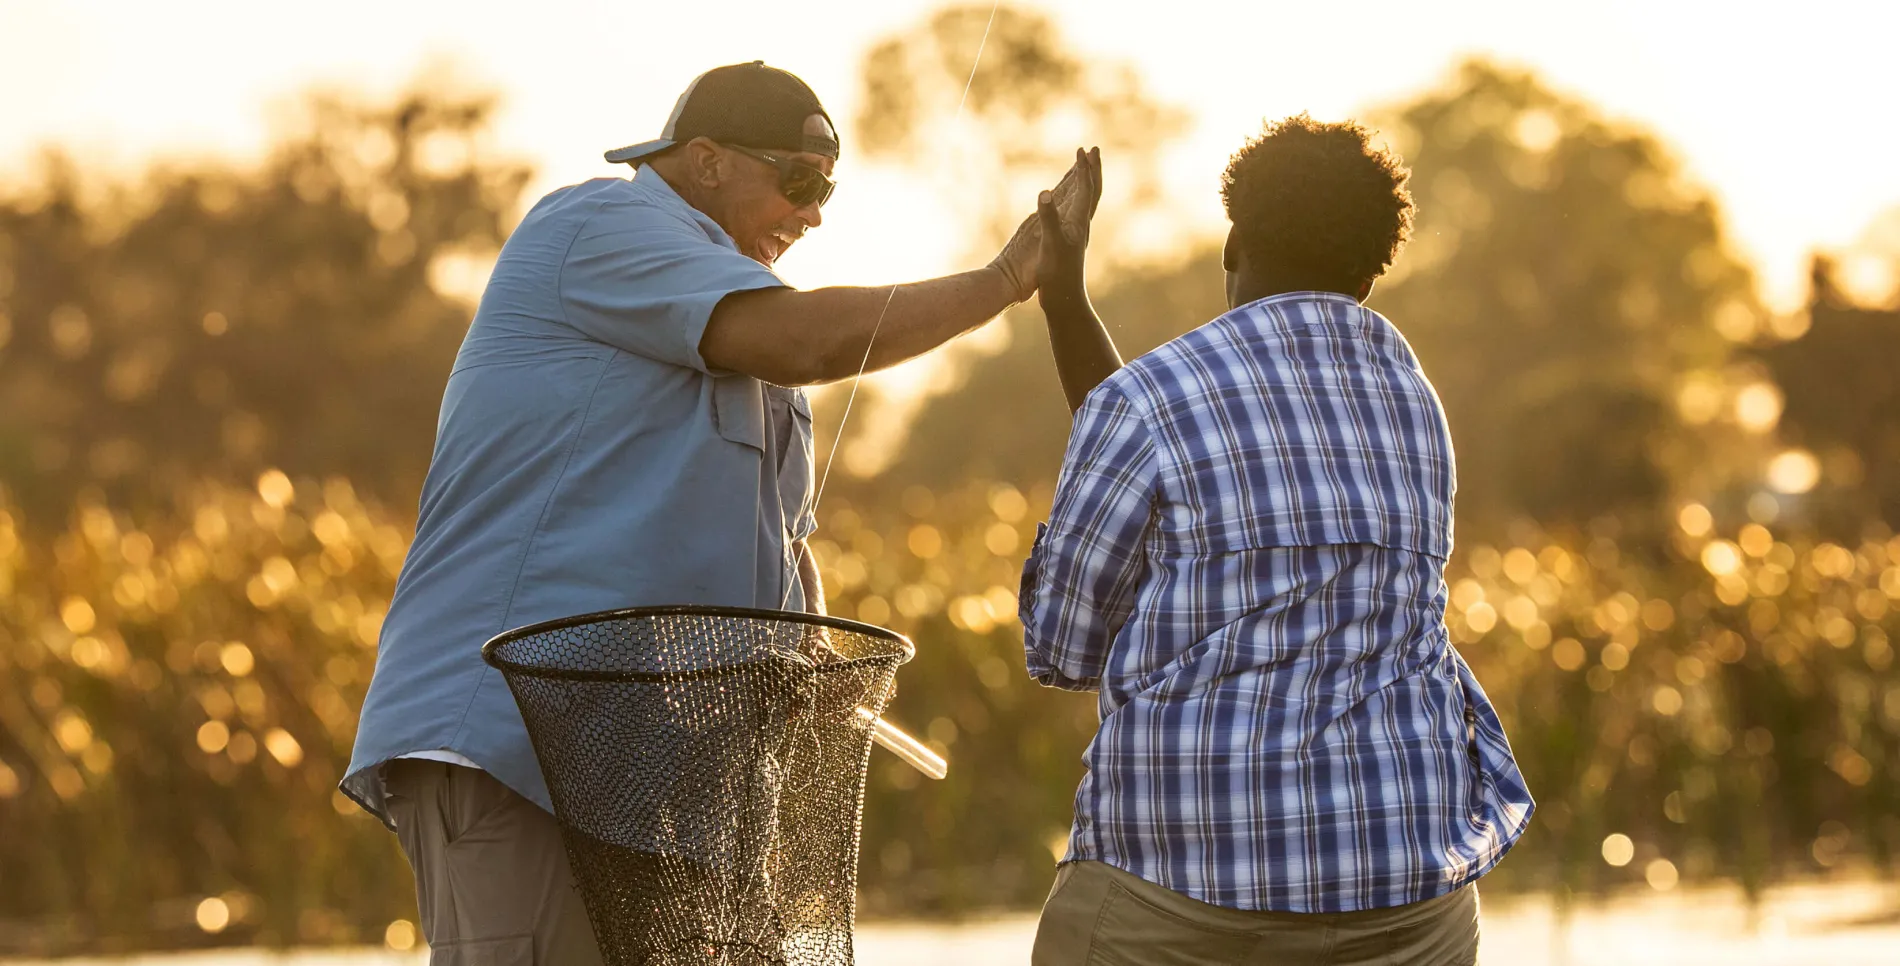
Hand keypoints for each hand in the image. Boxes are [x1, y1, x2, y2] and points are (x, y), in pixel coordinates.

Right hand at [990, 150, 1099, 302]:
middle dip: (1091, 170)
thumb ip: (1049, 217)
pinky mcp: (1067, 243)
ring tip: (1080, 169)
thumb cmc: (1057, 273)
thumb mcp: (1051, 243)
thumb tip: (1046, 192)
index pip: (1086, 188)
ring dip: (1082, 182)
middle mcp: (1080, 226)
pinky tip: (1064, 203)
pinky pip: (1072, 214)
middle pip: (1091, 192)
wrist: (1063, 300)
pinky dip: (1070, 200)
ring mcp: (1075, 234)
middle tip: (1092, 151)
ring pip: (1082, 202)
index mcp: (1079, 222)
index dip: (1084, 168)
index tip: (1082, 150)